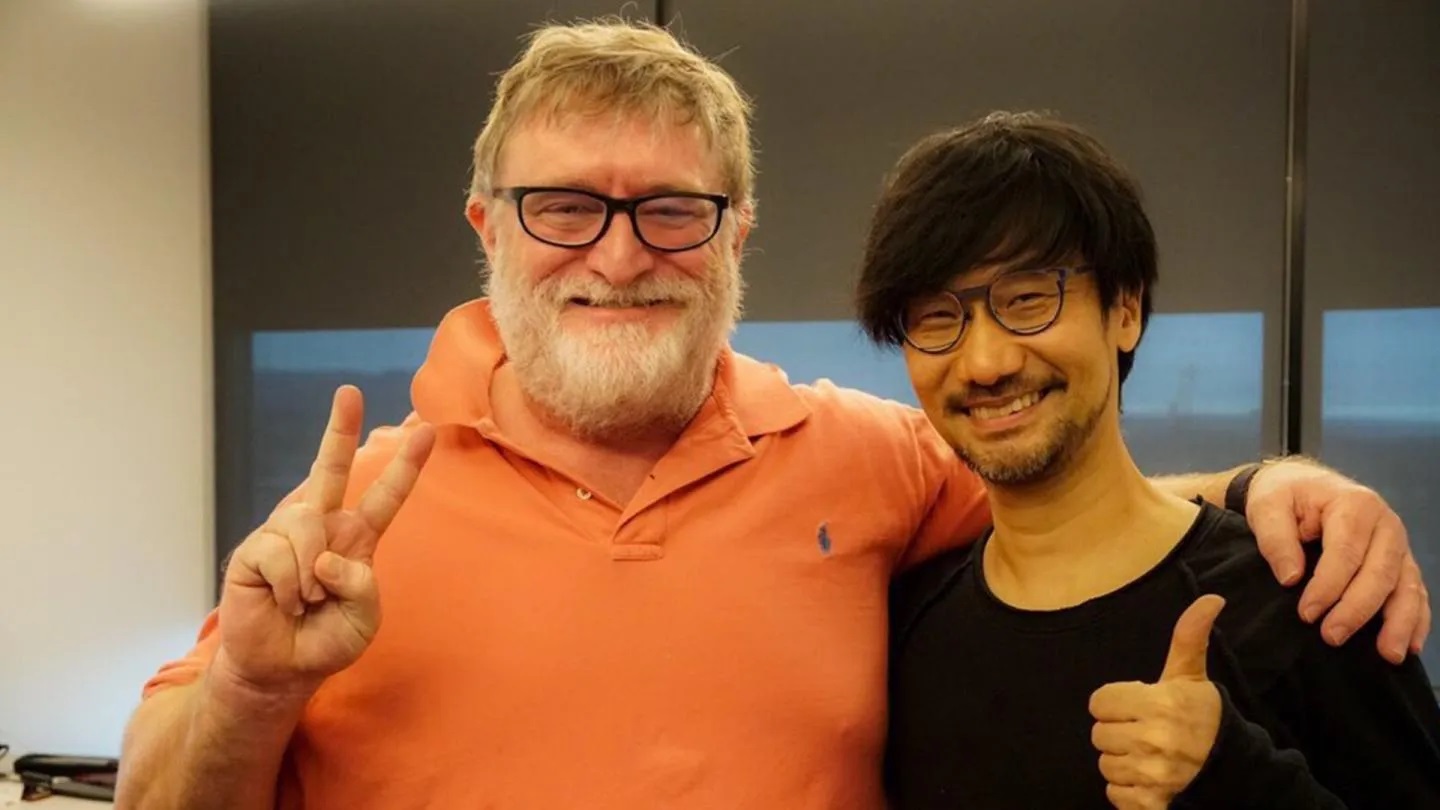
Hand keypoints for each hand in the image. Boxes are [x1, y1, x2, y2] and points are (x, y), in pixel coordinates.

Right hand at [215, 385, 434, 692]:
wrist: (281, 668)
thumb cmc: (324, 640)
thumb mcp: (363, 620)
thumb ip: (362, 588)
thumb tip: (328, 556)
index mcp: (356, 539)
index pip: (386, 496)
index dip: (406, 466)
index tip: (426, 431)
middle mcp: (321, 527)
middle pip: (330, 468)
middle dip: (339, 428)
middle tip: (349, 391)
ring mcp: (285, 534)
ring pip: (306, 523)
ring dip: (311, 573)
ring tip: (304, 601)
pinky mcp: (254, 549)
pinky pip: (280, 552)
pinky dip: (289, 584)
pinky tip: (282, 600)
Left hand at [1090, 595, 1224, 809]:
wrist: (1235, 770)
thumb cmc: (1204, 717)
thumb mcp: (1192, 676)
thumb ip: (1190, 637)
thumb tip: (1211, 598)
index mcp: (1159, 705)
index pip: (1100, 702)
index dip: (1115, 702)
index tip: (1137, 705)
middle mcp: (1153, 741)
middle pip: (1099, 734)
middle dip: (1118, 730)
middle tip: (1143, 729)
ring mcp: (1152, 776)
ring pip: (1106, 765)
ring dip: (1122, 760)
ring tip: (1148, 753)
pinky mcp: (1151, 803)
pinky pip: (1116, 795)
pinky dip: (1128, 790)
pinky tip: (1148, 777)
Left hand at [1245, 459, 1429, 661]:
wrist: (1300, 485)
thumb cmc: (1283, 495)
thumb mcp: (1268, 506)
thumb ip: (1275, 538)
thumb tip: (1291, 578)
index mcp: (1355, 504)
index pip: (1346, 552)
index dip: (1328, 586)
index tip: (1306, 614)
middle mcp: (1385, 523)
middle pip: (1380, 572)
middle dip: (1357, 609)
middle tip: (1331, 636)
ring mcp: (1397, 544)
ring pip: (1406, 586)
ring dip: (1400, 623)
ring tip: (1389, 655)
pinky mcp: (1400, 561)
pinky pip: (1415, 592)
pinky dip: (1415, 619)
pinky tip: (1411, 645)